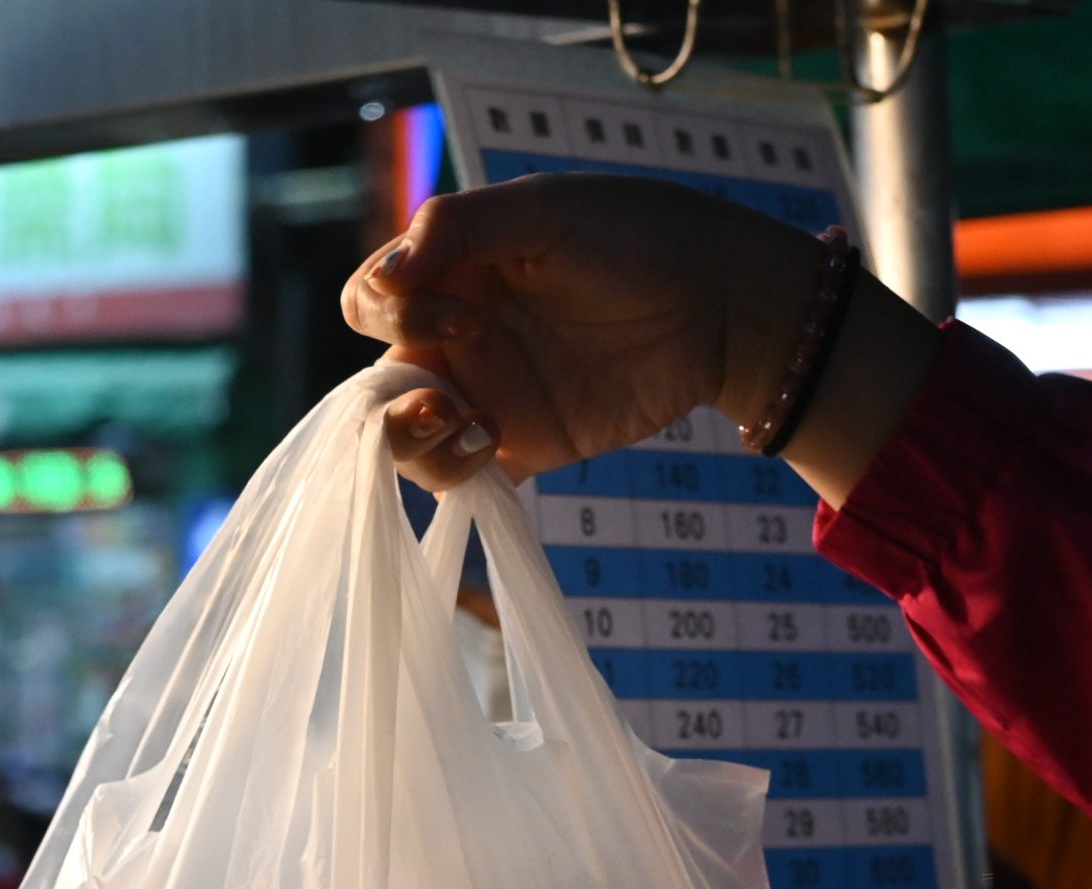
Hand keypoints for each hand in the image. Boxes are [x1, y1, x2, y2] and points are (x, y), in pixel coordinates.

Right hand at [344, 174, 818, 478]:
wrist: (720, 302)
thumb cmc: (634, 236)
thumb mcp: (542, 211)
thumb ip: (457, 230)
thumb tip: (386, 278)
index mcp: (450, 271)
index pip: (370, 301)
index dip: (390, 313)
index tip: (454, 312)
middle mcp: (457, 335)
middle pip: (376, 381)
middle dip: (392, 396)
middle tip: (447, 392)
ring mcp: (488, 393)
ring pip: (406, 439)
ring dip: (412, 442)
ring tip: (466, 428)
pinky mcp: (523, 444)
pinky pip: (460, 474)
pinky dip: (456, 473)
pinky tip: (492, 449)